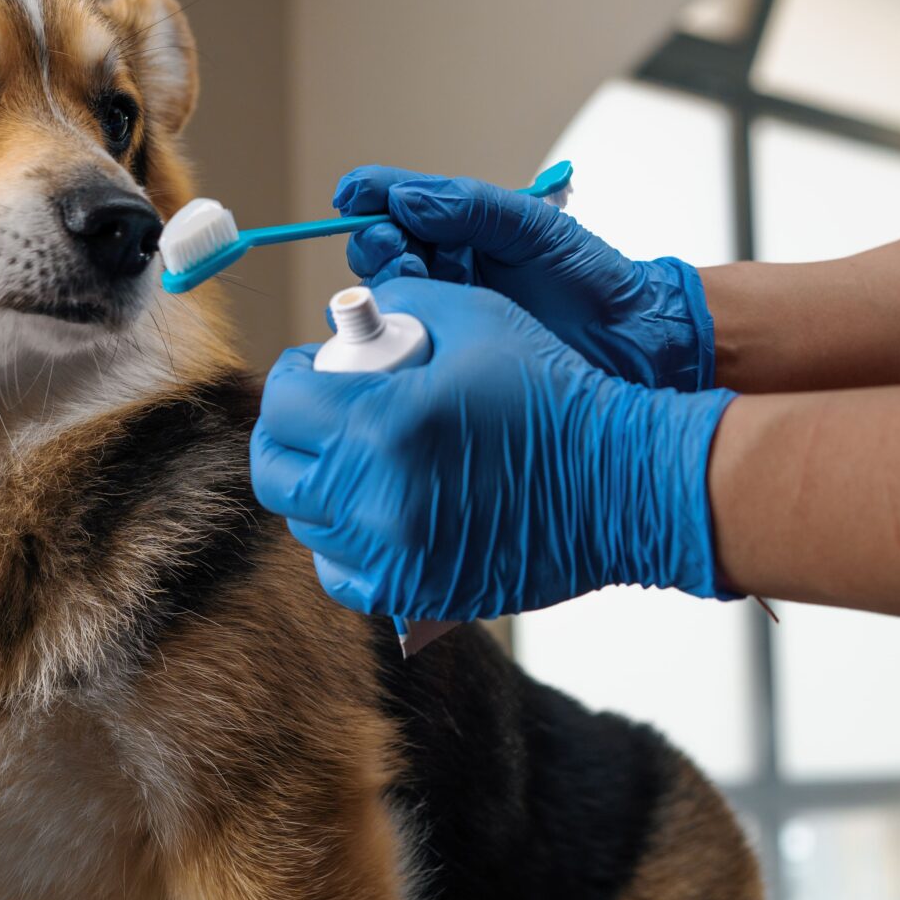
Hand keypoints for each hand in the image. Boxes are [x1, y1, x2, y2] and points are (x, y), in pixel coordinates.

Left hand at [251, 278, 737, 620]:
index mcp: (382, 423)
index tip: (312, 371)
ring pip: (306, 523)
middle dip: (288, 435)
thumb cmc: (554, 394)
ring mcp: (392, 555)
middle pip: (277, 471)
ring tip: (357, 458)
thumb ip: (400, 305)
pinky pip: (342, 573)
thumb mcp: (477, 317)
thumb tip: (350, 319)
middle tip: (318, 417)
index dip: (293, 378)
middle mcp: (375, 497)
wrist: (622, 483)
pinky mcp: (414, 594)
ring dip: (319, 486)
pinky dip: (345, 543)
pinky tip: (374, 512)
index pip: (283, 404)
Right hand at [335, 166, 717, 390]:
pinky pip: (400, 338)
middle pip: (380, 247)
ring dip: (385, 279)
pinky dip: (390, 327)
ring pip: (385, 291)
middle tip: (393, 244)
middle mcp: (446, 267)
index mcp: (463, 228)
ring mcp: (444, 311)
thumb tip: (406, 199)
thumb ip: (471, 207)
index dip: (371, 195)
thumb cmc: (591, 278)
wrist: (632, 340)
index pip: (401, 203)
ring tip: (413, 276)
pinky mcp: (447, 355)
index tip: (352, 194)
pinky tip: (403, 322)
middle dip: (375, 240)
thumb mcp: (534, 227)